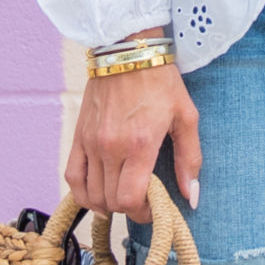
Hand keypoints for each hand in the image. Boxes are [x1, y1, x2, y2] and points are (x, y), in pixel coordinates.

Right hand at [65, 59, 201, 218]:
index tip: (154, 209)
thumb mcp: (186, 117)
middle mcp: (110, 147)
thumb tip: (191, 196)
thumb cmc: (160, 82)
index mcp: (139, 144)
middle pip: (110, 200)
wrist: (126, 50)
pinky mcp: (78, 135)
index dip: (142, 214)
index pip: (129, 199)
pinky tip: (96, 195)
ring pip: (90, 193)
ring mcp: (90, 142)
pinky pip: (72, 175)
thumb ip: (190, 160)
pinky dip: (82, 192)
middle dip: (128, 210)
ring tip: (122, 198)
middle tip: (143, 202)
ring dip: (106, 204)